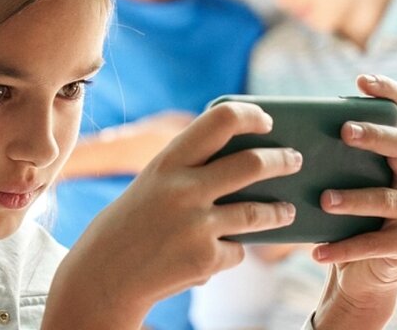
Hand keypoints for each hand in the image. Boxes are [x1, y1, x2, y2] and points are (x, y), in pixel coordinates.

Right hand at [52, 102, 302, 325]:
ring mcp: (196, 226)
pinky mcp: (204, 260)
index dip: (250, 116)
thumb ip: (191, 172)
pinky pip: (236, 252)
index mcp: (167, 163)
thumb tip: (249, 161)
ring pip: (258, 213)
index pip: (220, 120)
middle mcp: (184, 190)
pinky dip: (232, 253)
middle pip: (252, 164)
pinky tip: (216, 256)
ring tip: (287, 211)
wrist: (100, 280)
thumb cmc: (130, 226)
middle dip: (282, 161)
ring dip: (279, 212)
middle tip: (295, 160)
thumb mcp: (152, 186)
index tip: (268, 120)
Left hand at [312, 74, 396, 329]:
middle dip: (375, 136)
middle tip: (344, 132)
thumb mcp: (334, 182)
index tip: (361, 80)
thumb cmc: (341, 218)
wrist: (359, 273)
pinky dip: (345, 247)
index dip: (388, 91)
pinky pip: (377, 243)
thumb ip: (321, 157)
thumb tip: (268, 136)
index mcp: (394, 153)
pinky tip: (318, 251)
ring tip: (324, 200)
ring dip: (355, 198)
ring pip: (389, 198)